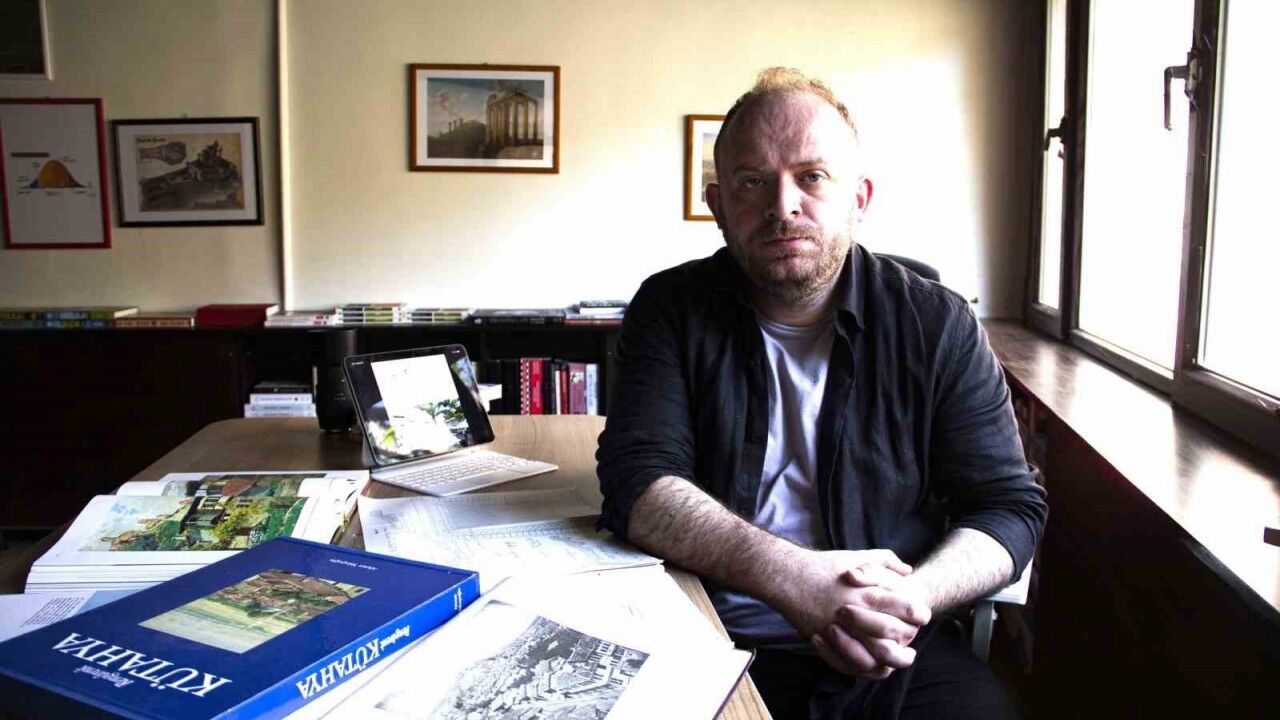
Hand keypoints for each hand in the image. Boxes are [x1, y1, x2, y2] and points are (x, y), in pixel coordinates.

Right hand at [766, 548, 923, 676]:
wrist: (788, 575)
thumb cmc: (825, 566)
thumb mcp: (857, 556)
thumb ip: (885, 560)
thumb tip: (908, 570)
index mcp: (864, 591)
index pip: (900, 606)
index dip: (916, 612)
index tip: (923, 615)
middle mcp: (853, 613)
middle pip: (890, 632)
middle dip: (907, 636)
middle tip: (914, 639)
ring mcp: (838, 629)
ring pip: (872, 654)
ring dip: (890, 658)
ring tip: (902, 656)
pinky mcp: (825, 640)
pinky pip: (848, 662)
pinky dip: (864, 666)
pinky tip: (875, 662)